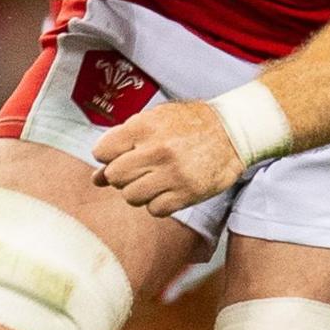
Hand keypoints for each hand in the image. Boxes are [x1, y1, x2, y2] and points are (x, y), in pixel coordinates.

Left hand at [91, 100, 244, 217]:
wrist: (232, 131)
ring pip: (131, 196)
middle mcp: (156, 150)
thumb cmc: (190, 124)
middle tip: (138, 170)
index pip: (103, 152)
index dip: (108, 156)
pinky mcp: (187, 193)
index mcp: (145, 127)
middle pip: (115, 177)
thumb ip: (123, 142)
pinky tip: (168, 189)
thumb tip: (97, 176)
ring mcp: (172, 173)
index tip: (121, 156)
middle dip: (121, 176)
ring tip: (154, 179)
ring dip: (139, 191)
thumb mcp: (155, 119)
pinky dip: (157, 203)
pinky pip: (154, 210)